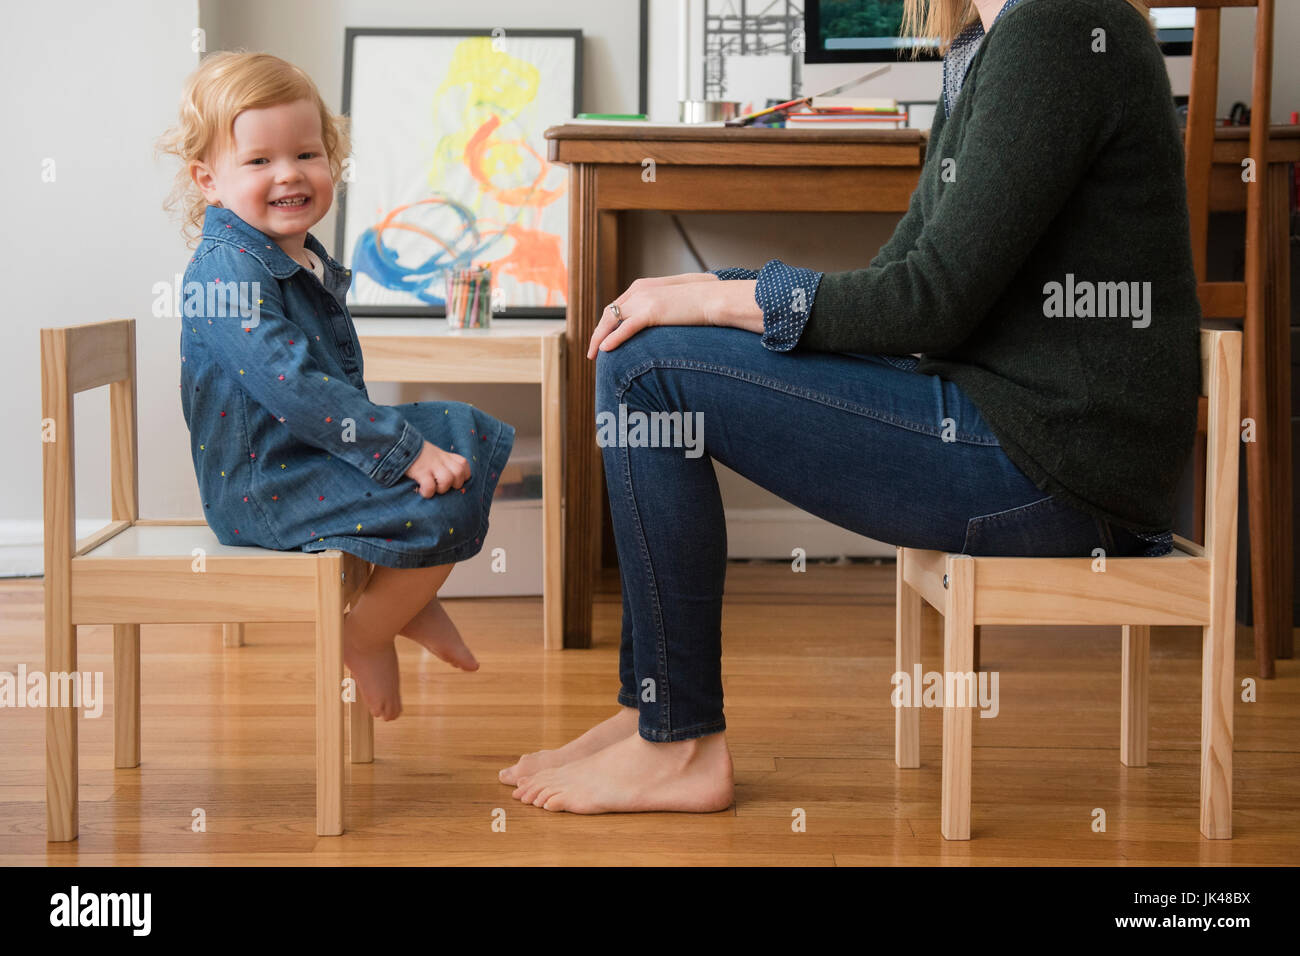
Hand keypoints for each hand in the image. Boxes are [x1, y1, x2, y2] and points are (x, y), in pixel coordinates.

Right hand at [403, 440, 470, 497]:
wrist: (399, 443)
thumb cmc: (416, 453)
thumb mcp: (433, 453)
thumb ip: (442, 461)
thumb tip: (447, 478)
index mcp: (445, 455)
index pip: (463, 464)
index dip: (463, 475)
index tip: (454, 480)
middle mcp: (441, 460)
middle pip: (459, 473)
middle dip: (455, 484)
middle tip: (443, 486)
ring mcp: (431, 465)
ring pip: (447, 479)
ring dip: (442, 488)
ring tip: (433, 489)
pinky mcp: (420, 471)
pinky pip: (430, 486)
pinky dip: (427, 492)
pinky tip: (422, 490)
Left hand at [586, 273, 720, 357]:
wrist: (715, 297)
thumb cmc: (701, 302)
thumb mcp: (674, 302)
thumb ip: (660, 308)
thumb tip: (658, 321)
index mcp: (643, 287)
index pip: (616, 306)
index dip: (606, 324)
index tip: (602, 339)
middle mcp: (639, 291)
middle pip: (609, 313)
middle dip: (598, 333)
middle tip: (593, 352)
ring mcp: (644, 300)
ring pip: (612, 320)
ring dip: (599, 338)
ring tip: (594, 355)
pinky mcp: (652, 311)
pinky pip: (625, 327)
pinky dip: (613, 338)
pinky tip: (605, 350)